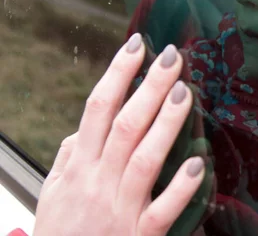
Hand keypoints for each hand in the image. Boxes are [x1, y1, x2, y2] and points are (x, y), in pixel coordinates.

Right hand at [34, 33, 206, 235]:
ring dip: (165, 124)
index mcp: (79, 166)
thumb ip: (68, 157)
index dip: (117, 74)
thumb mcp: (52, 192)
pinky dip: (180, 187)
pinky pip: (163, 210)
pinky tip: (199, 163)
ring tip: (184, 92)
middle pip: (125, 125)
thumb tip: (83, 129)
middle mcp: (99, 181)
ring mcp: (120, 209)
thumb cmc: (60, 233)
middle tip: (173, 57)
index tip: (137, 46)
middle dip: (149, 87)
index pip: (98, 109)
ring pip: (145, 159)